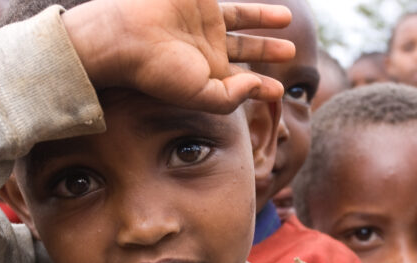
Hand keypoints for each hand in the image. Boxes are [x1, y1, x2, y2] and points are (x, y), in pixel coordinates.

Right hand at [62, 0, 294, 112]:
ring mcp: (203, 22)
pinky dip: (244, 5)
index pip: (240, 82)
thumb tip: (260, 87)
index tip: (281, 92)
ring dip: (264, 20)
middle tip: (291, 53)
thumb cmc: (158, 71)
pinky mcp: (199, 0)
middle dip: (267, 51)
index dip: (262, 87)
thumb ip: (232, 97)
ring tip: (287, 20)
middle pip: (244, 50)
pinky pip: (229, 1)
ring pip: (240, 20)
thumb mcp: (200, 94)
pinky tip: (262, 2)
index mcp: (206, 76)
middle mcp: (205, 49)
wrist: (125, 35)